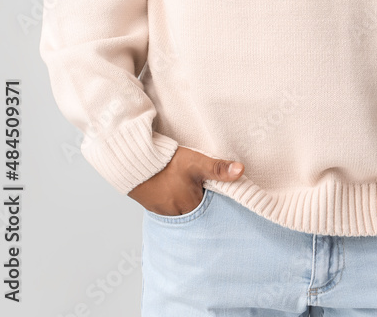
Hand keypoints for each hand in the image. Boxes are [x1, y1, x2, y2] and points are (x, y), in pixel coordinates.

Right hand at [127, 146, 243, 215]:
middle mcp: (177, 215)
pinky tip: (172, 187)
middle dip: (199, 201)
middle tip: (199, 185)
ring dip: (185, 200)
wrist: (135, 162)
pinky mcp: (152, 206)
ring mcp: (163, 212)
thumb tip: (241, 170)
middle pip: (195, 211)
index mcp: (190, 207)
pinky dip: (172, 199)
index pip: (209, 208)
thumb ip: (218, 168)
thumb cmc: (167, 163)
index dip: (213, 198)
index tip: (214, 190)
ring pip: (181, 210)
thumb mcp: (196, 162)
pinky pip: (168, 207)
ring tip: (185, 185)